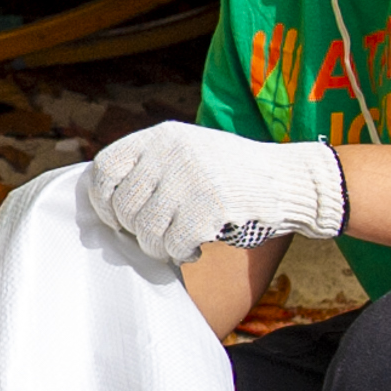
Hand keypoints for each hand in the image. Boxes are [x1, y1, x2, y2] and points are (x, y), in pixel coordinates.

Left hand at [85, 123, 347, 263]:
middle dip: (134, 230)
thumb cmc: (231, 176)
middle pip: (123, 206)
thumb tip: (105, 203)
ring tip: (177, 242)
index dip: (103, 200)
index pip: (105, 167)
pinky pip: (173, 245)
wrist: (288, 181)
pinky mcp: (209, 208)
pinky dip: (181, 254)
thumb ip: (149, 168)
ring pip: (145, 230)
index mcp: (162, 136)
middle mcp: (171, 152)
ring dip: (158, 246)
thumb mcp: (187, 152)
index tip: (116, 218)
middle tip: (156, 235)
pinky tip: (196, 248)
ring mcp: (190, 179)